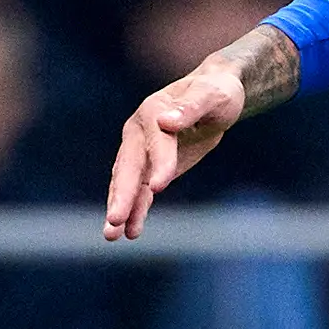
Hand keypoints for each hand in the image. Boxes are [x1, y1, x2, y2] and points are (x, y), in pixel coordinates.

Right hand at [105, 26, 294, 238]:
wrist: (215, 95)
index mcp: (153, 111)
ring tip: (111, 235)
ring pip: (128, 183)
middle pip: (130, 166)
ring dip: (121, 208)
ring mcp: (142, 151)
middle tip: (115, 219)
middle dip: (123, 194)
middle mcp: (139, 132)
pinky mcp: (151, 168)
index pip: (157, 142)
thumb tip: (165, 121)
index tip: (160, 186)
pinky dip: (136, 212)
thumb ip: (191, 107)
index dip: (159, 163)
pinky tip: (132, 233)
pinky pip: (141, 192)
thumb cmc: (217, 92)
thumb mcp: (212, 95)